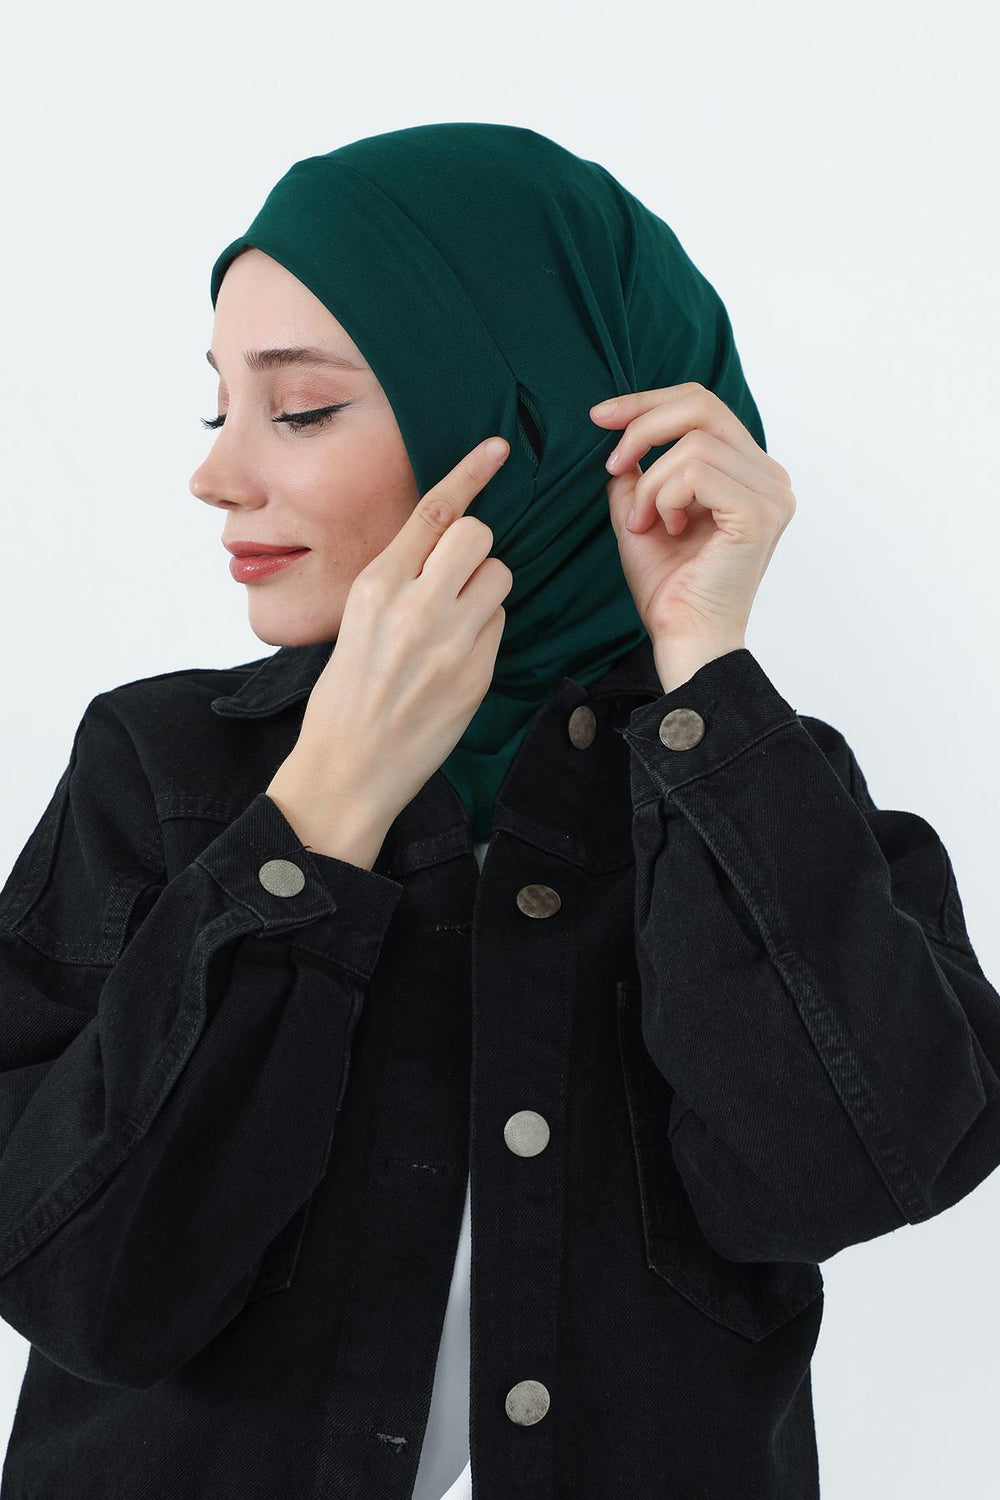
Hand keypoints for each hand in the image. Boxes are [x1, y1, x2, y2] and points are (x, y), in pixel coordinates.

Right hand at [281, 436, 512, 835]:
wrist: (349, 767)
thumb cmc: (345, 697)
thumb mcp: (356, 622)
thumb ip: (397, 580)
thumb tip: (439, 549)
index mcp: (376, 584)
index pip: (433, 512)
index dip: (470, 474)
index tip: (497, 449)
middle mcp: (415, 604)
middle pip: (478, 535)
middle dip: (475, 548)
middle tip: (457, 577)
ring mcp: (451, 639)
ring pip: (499, 576)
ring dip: (486, 588)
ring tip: (456, 621)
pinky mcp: (476, 672)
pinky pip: (501, 624)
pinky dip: (487, 630)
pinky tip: (457, 657)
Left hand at [591, 382, 795, 658]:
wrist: (685, 638)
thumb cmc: (669, 588)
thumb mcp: (641, 513)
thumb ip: (639, 471)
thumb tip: (623, 433)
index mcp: (750, 471)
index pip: (702, 406)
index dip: (647, 402)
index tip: (600, 415)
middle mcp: (770, 476)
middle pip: (702, 405)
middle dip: (642, 426)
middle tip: (612, 466)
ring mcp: (770, 493)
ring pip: (693, 443)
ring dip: (651, 484)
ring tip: (645, 524)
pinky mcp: (759, 513)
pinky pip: (697, 471)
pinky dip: (665, 497)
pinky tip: (666, 529)